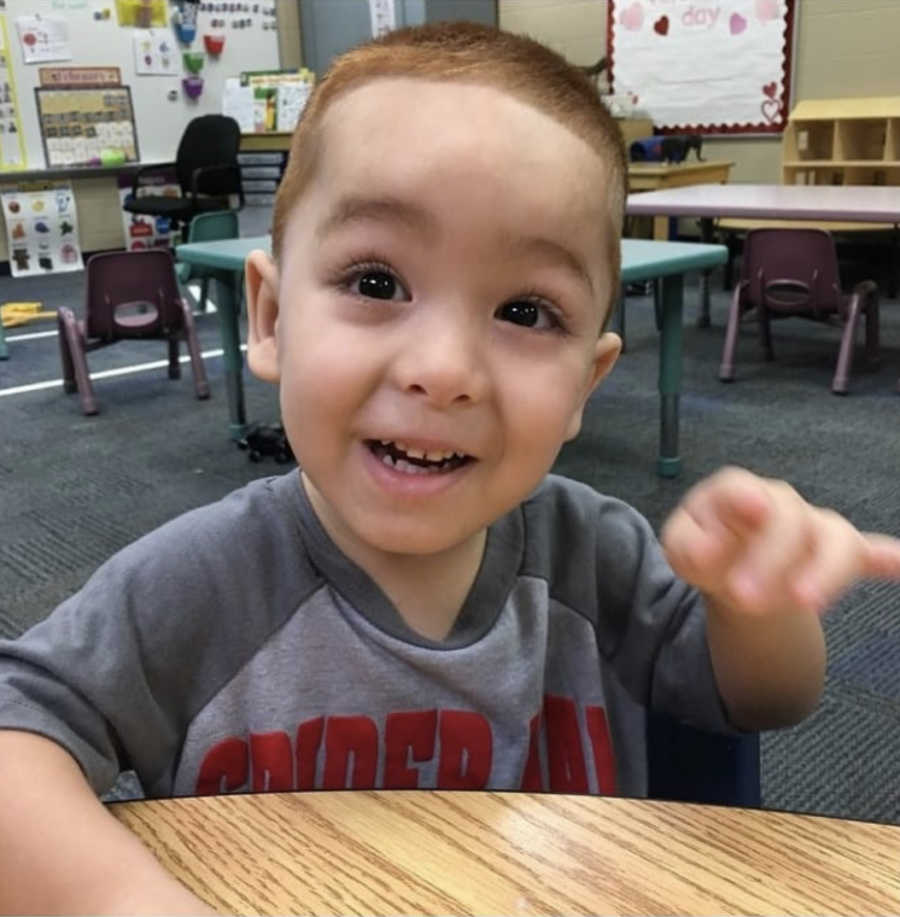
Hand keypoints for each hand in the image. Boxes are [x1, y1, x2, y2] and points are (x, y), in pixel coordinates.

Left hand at [661, 466, 899, 616]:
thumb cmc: (708, 548)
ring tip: (805, 603)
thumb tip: (705, 552)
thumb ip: (686, 545)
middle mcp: (781, 504)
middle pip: (787, 519)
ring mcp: (814, 528)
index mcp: (736, 494)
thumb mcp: (681, 548)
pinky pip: (871, 554)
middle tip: (744, 597)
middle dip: (770, 558)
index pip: (740, 489)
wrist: (734, 571)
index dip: (748, 497)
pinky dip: (888, 558)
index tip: (753, 512)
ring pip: (835, 538)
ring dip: (823, 571)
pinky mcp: (841, 555)